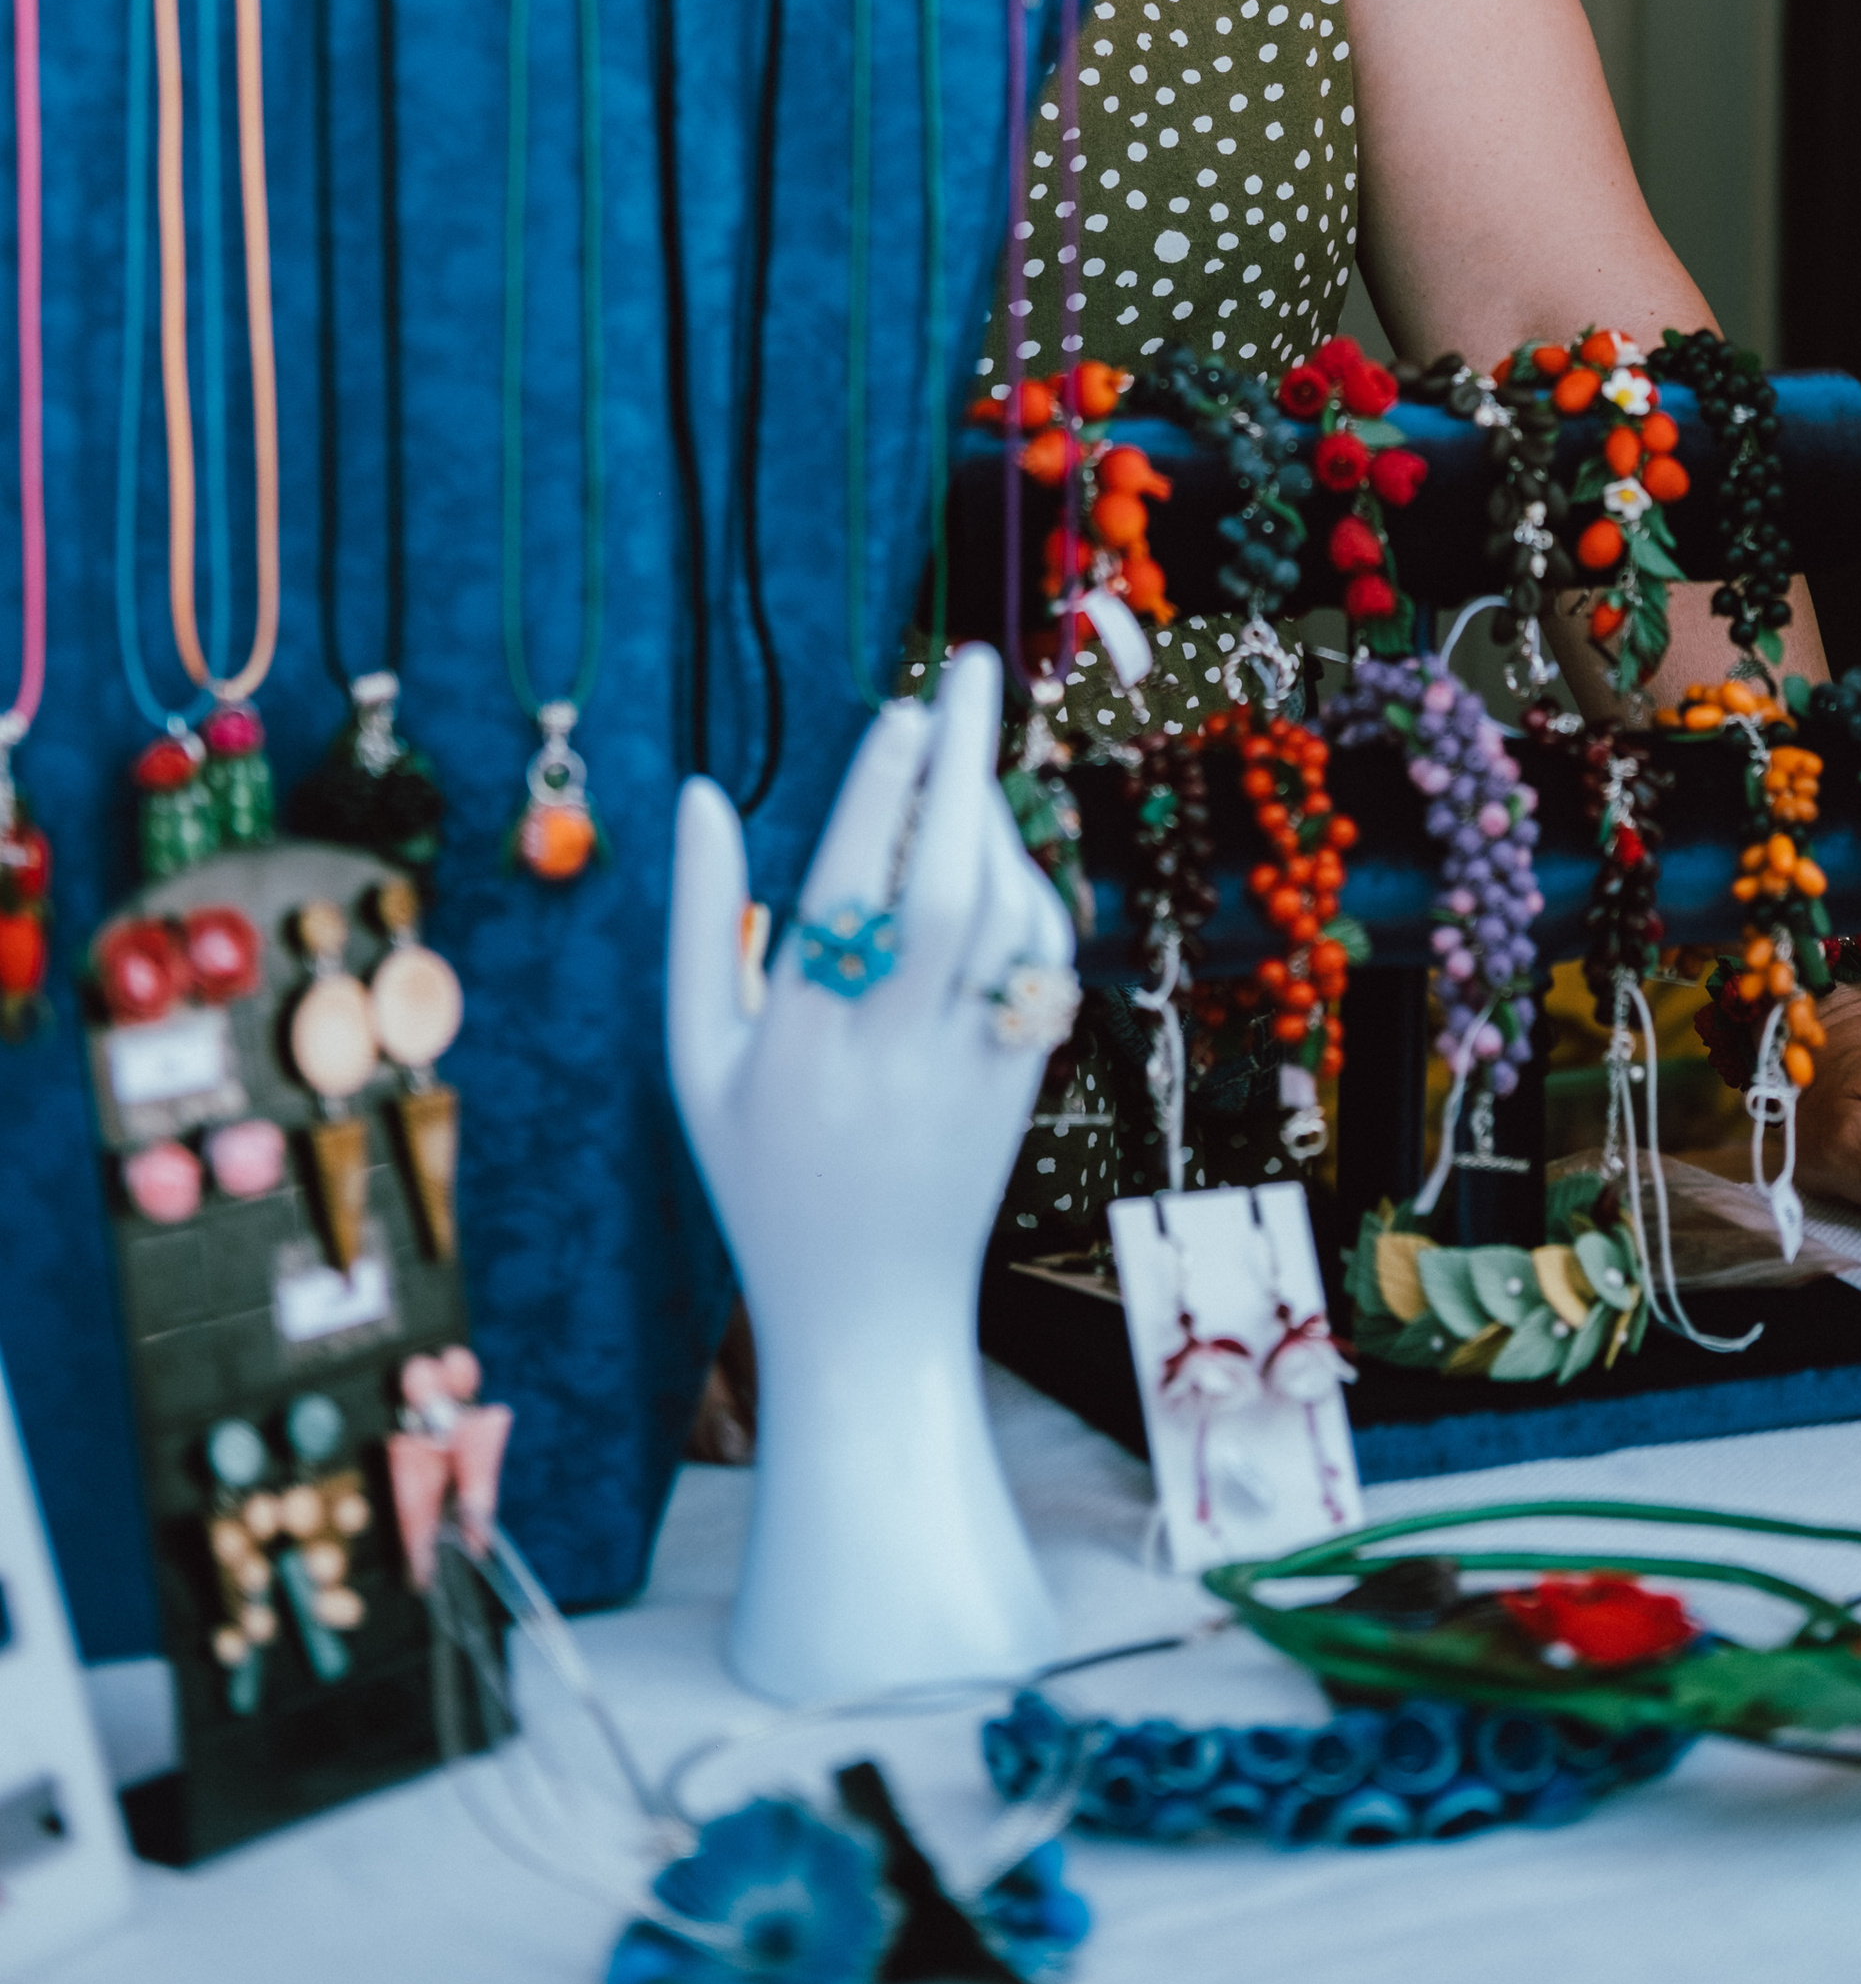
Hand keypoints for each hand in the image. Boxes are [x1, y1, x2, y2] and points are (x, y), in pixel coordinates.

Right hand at [666, 645, 1074, 1699]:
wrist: (867, 1315)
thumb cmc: (761, 1173)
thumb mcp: (698, 1063)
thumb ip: (702, 926)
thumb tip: (705, 793)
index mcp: (796, 1056)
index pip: (846, 908)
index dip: (876, 804)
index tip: (896, 711)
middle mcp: (891, 1061)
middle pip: (945, 896)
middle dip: (963, 772)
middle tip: (967, 668)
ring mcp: (969, 1075)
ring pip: (1004, 925)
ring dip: (995, 821)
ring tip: (965, 744)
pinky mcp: (1025, 1084)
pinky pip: (1039, 965)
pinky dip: (1027, 887)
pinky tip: (993, 841)